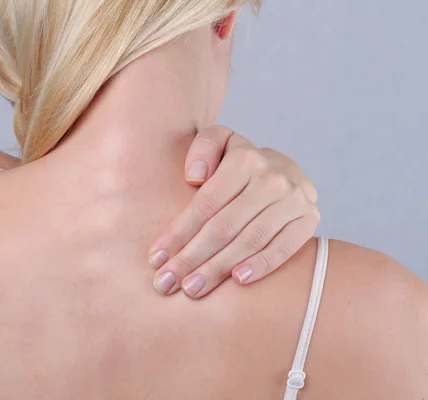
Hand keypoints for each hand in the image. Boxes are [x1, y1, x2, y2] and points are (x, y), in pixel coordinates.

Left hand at [148, 125, 319, 297]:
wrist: (284, 170)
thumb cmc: (236, 164)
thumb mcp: (218, 143)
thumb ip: (203, 148)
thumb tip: (194, 177)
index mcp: (245, 159)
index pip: (205, 203)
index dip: (178, 232)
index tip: (156, 257)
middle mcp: (272, 178)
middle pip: (224, 226)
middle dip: (191, 258)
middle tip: (167, 283)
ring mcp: (294, 199)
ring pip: (250, 240)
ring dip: (218, 268)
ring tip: (192, 289)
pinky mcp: (309, 219)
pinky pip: (285, 247)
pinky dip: (262, 265)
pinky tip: (238, 281)